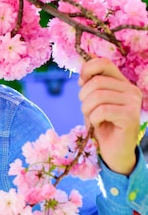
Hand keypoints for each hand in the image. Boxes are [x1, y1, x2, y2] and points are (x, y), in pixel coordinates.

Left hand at [78, 58, 141, 174]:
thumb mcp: (92, 101)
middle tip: (88, 111)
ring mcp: (133, 102)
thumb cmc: (101, 125)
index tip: (81, 83)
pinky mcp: (130, 116)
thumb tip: (84, 69)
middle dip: (84, 97)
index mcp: (122, 83)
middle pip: (97, 81)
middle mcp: (131, 90)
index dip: (87, 70)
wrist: (113, 152)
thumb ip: (91, 84)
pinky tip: (99, 125)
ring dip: (87, 110)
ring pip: (97, 96)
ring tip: (93, 119)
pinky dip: (93, 119)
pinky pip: (101, 110)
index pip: (104, 63)